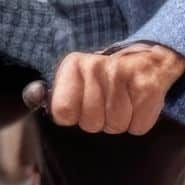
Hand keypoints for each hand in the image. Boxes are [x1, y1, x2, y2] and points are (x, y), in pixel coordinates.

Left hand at [50, 44, 184, 133]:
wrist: (152, 58)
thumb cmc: (107, 77)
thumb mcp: (75, 79)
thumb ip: (48, 93)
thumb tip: (33, 95)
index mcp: (74, 64)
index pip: (63, 113)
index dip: (75, 116)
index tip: (83, 104)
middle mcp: (96, 66)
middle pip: (90, 123)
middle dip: (101, 120)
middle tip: (109, 103)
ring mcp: (123, 75)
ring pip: (115, 126)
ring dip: (122, 121)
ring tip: (126, 102)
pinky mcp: (148, 86)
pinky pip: (137, 126)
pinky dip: (140, 121)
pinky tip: (140, 103)